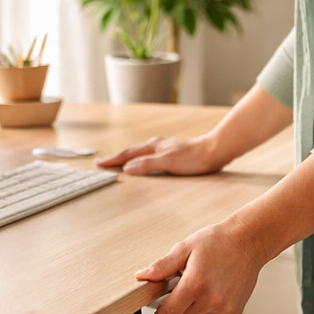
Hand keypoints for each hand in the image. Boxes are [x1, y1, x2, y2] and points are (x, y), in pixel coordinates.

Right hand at [97, 134, 221, 175]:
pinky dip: (140, 158)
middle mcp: (156, 144)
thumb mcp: (168, 163)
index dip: (113, 160)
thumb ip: (147, 165)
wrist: (214, 151)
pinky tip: (145, 161)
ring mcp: (164, 147)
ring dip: (128, 157)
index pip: (127, 154)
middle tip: (104, 163)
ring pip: (140, 152)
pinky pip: (149, 154)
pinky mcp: (172, 151)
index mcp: (153, 146)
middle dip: (117, 157)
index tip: (100, 164)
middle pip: (131, 151)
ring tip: (119, 162)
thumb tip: (127, 168)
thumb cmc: (193, 158)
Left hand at [136, 216, 267, 313]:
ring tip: (197, 287)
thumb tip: (141, 277)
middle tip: (175, 290)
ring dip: (186, 312)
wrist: (249, 242)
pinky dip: (201, 312)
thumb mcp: (185, 248)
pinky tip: (209, 292)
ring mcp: (224, 308)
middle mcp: (211, 300)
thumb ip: (162, 266)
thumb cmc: (218, 242)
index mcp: (195, 284)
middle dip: (169, 312)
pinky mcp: (233, 312)